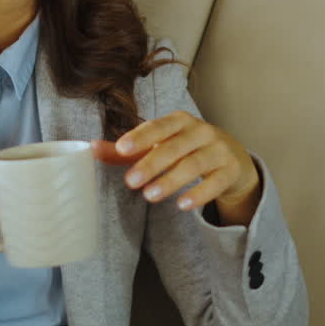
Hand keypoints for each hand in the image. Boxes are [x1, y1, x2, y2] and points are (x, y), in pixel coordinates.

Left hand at [92, 110, 259, 222]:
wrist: (233, 159)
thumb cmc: (188, 149)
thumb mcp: (160, 145)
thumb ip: (128, 150)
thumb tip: (91, 148)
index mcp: (180, 120)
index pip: (159, 126)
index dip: (140, 136)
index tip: (121, 149)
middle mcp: (202, 131)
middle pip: (174, 146)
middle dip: (151, 164)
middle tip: (131, 181)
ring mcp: (219, 150)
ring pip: (194, 164)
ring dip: (171, 180)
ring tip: (149, 196)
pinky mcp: (231, 171)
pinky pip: (215, 182)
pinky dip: (199, 194)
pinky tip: (182, 205)